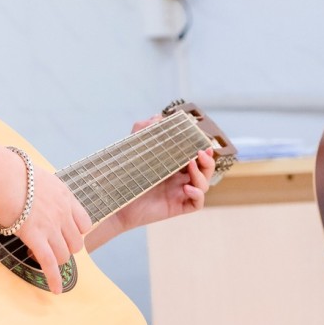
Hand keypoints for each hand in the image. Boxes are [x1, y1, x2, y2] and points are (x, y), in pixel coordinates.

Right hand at [10, 170, 92, 294]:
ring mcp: (51, 227)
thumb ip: (42, 190)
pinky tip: (56, 289)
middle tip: (51, 248)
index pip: (84, 223)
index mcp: (65, 197)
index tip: (65, 235)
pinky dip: (54, 279)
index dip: (75, 233)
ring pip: (64, 255)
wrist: (1, 176)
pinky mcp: (36, 238)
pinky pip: (49, 263)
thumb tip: (32, 195)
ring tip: (43, 260)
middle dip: (65, 249)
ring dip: (55, 261)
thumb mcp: (37, 177)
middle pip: (76, 243)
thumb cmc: (10, 173)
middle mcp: (63, 213)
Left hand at [112, 114, 214, 230]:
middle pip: (205, 171)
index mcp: (172, 166)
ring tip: (191, 166)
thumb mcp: (134, 149)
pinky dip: (198, 195)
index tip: (203, 142)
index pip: (195, 158)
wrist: (114, 199)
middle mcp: (179, 179)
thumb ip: (144, 130)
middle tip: (201, 153)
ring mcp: (179, 194)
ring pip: (204, 186)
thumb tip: (157, 117)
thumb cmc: (124, 176)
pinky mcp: (177, 207)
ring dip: (202, 175)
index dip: (203, 151)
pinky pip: (197, 203)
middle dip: (208, 162)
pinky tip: (187, 188)